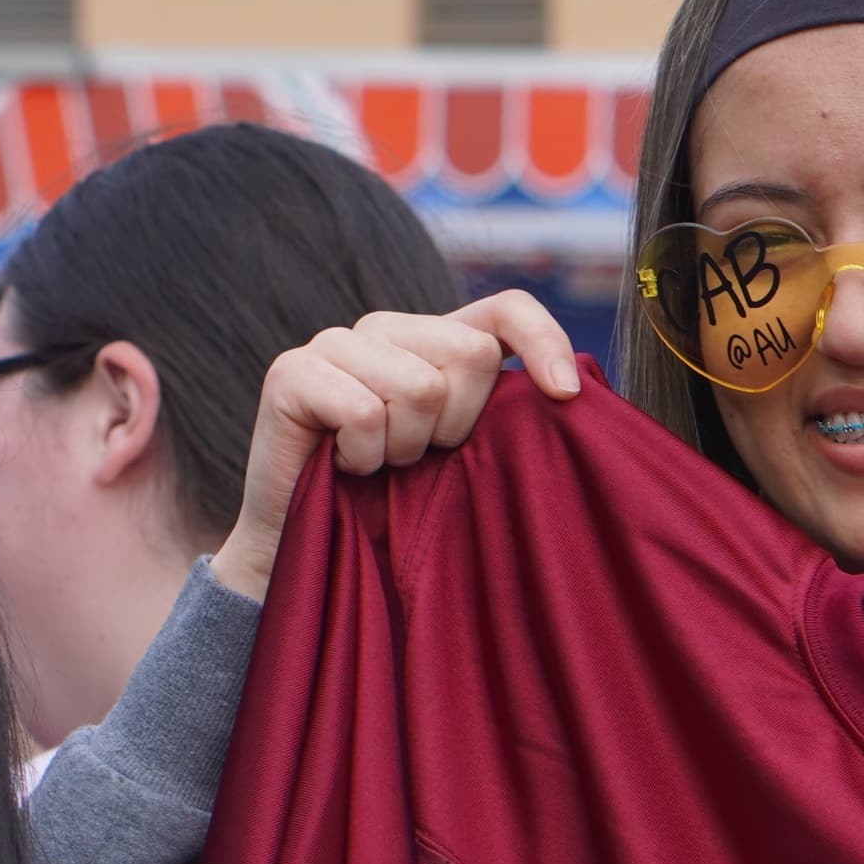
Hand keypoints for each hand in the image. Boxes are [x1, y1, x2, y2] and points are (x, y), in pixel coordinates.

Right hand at [210, 290, 583, 605]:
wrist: (307, 554)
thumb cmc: (392, 510)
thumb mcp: (462, 460)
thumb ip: (501, 417)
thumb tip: (572, 393)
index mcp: (432, 341)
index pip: (506, 309)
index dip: (543, 341)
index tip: (566, 398)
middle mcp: (385, 329)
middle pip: (469, 352)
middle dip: (455, 426)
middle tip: (416, 459)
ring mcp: (334, 343)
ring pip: (417, 386)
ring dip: (402, 450)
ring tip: (375, 466)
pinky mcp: (291, 371)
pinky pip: (363, 412)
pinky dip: (362, 458)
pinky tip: (342, 466)